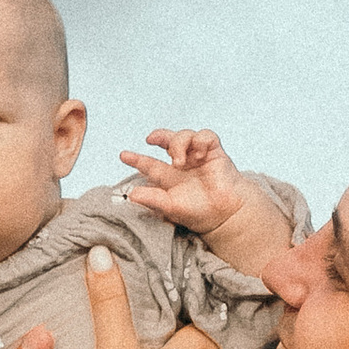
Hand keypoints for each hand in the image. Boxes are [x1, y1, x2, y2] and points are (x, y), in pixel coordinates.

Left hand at [119, 127, 252, 236]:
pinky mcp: (214, 152)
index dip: (136, 159)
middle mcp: (183, 164)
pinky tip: (199, 154)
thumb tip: (132, 194)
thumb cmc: (198, 212)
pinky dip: (199, 140)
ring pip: (184, 135)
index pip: (149, 163)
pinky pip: (205, 135)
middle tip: (151, 139)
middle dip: (158, 136)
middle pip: (167, 141)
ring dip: (178, 144)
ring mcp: (198, 156)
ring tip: (180, 161)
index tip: (123, 156)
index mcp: (169, 177)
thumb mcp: (171, 207)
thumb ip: (152, 199)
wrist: (225, 213)